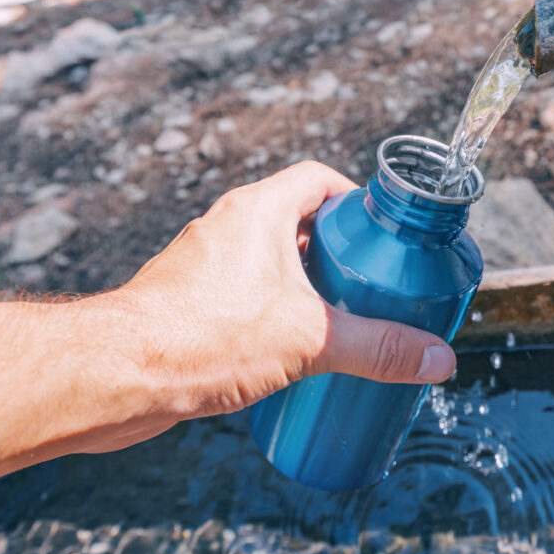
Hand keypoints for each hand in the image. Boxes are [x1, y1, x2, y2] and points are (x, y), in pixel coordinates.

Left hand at [115, 161, 456, 423]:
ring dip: (303, 284)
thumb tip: (437, 358)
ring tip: (337, 320)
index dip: (355, 199)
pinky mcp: (187, 300)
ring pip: (267, 260)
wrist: (116, 375)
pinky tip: (288, 349)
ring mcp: (203, 263)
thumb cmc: (201, 337)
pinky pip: (241, 291)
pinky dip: (270, 309)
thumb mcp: (309, 340)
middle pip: (297, 220)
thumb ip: (379, 347)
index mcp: (257, 211)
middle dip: (337, 251)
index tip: (382, 232)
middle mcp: (227, 227)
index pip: (317, 178)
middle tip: (371, 284)